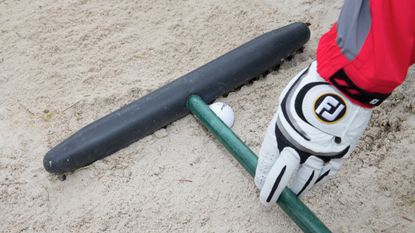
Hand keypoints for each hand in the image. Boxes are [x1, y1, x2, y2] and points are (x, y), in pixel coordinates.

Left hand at [254, 62, 370, 204]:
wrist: (343, 85)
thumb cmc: (309, 89)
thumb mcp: (285, 104)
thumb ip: (282, 124)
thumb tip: (279, 139)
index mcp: (280, 134)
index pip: (268, 162)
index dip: (263, 175)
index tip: (259, 184)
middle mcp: (298, 148)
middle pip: (284, 177)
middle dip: (274, 190)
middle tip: (267, 200)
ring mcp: (320, 153)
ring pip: (306, 180)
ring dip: (297, 189)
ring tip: (292, 195)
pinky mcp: (339, 154)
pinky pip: (326, 174)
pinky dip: (318, 180)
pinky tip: (312, 184)